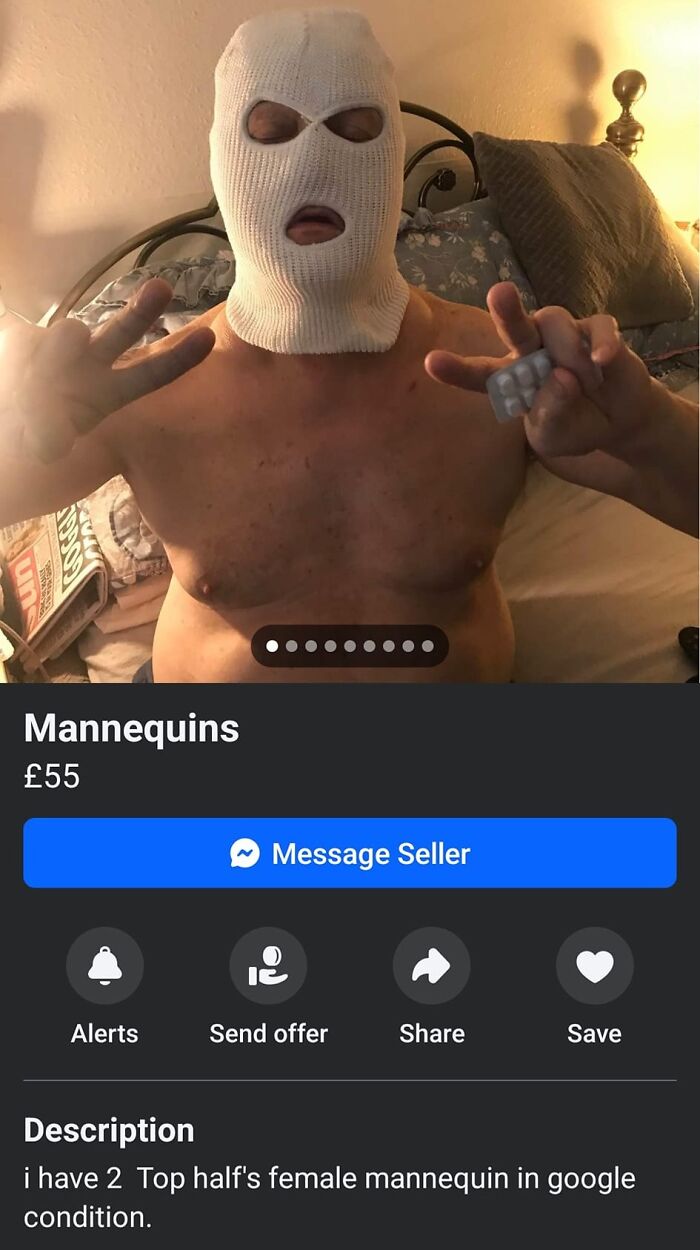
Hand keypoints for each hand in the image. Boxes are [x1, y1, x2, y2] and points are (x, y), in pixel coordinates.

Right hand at [2, 279, 214, 462]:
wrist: (5, 418)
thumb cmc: (36, 432)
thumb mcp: (46, 440)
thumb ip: (49, 438)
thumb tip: (50, 446)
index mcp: (107, 391)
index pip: (151, 374)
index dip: (179, 359)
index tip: (208, 338)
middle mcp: (89, 362)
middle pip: (122, 333)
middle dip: (142, 311)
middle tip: (163, 289)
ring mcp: (57, 347)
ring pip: (71, 333)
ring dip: (62, 350)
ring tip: (36, 381)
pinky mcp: (20, 336)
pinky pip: (16, 334)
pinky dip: (13, 345)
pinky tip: (9, 356)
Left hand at [424, 282, 653, 458]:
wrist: (618, 423)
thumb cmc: (575, 426)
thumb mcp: (555, 438)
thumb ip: (551, 416)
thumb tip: (561, 379)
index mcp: (512, 380)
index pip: (481, 374)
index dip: (458, 369)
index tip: (432, 362)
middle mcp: (532, 350)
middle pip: (515, 327)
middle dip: (507, 312)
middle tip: (499, 293)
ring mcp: (564, 336)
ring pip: (555, 323)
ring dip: (569, 353)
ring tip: (587, 384)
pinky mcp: (597, 329)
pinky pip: (597, 326)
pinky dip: (600, 343)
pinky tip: (602, 361)